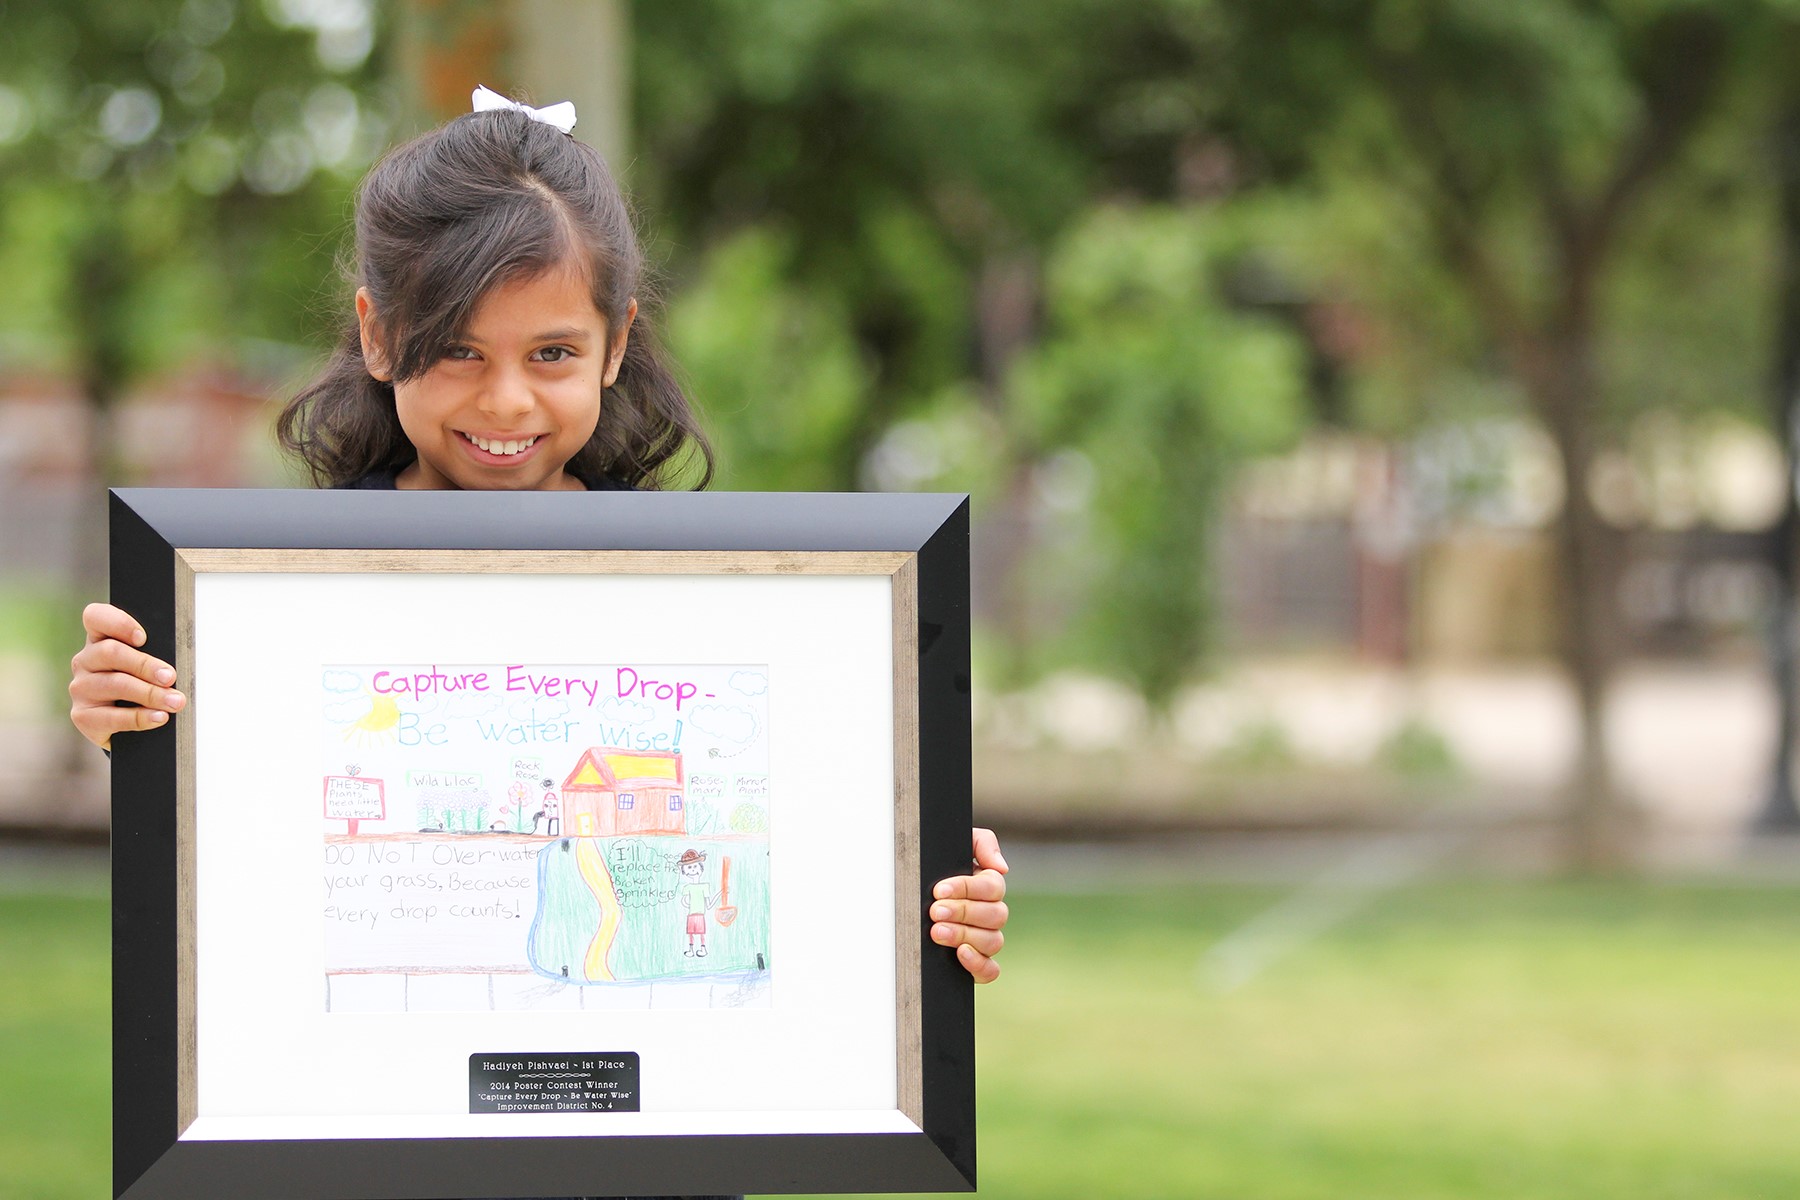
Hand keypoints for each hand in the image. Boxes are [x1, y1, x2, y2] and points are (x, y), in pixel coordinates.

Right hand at [68, 603, 185, 749]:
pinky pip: (111, 717)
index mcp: (101, 640)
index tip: (143, 638)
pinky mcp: (82, 716)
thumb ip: (158, 656)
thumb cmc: (145, 686)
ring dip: (149, 693)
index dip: (118, 623)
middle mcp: (86, 661)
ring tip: (174, 701)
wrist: (127, 729)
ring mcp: (81, 688)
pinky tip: (159, 717)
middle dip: (145, 665)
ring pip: (115, 684)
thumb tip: (178, 666)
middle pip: (110, 652)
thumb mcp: (150, 667)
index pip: (96, 617)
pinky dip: (140, 717)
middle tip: (170, 677)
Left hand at [930, 827, 1008, 983]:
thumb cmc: (935, 862)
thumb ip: (983, 843)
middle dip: (962, 912)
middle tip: (935, 911)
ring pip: (993, 941)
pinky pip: (990, 970)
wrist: (909, 886)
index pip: (993, 888)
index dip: (968, 889)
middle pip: (995, 915)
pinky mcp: (976, 962)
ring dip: (964, 935)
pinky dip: (979, 964)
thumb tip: (1002, 868)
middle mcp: (991, 913)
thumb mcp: (957, 843)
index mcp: (989, 885)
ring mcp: (985, 938)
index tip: (939, 890)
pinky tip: (960, 953)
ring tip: (936, 932)